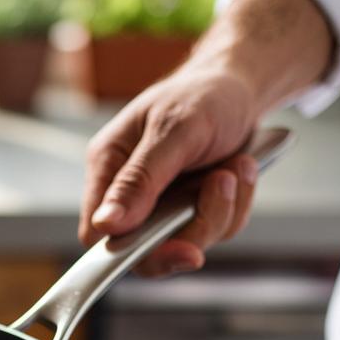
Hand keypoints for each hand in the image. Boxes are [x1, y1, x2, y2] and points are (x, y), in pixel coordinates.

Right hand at [80, 67, 262, 276]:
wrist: (240, 90)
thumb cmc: (200, 96)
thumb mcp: (173, 131)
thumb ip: (139, 180)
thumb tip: (106, 224)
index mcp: (108, 167)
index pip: (98, 233)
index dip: (128, 248)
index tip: (175, 246)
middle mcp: (131, 193)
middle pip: (145, 249)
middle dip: (192, 228)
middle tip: (222, 190)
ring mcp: (164, 206)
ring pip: (188, 243)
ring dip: (222, 208)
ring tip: (236, 166)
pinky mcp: (193, 210)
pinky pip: (216, 231)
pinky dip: (237, 204)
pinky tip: (241, 169)